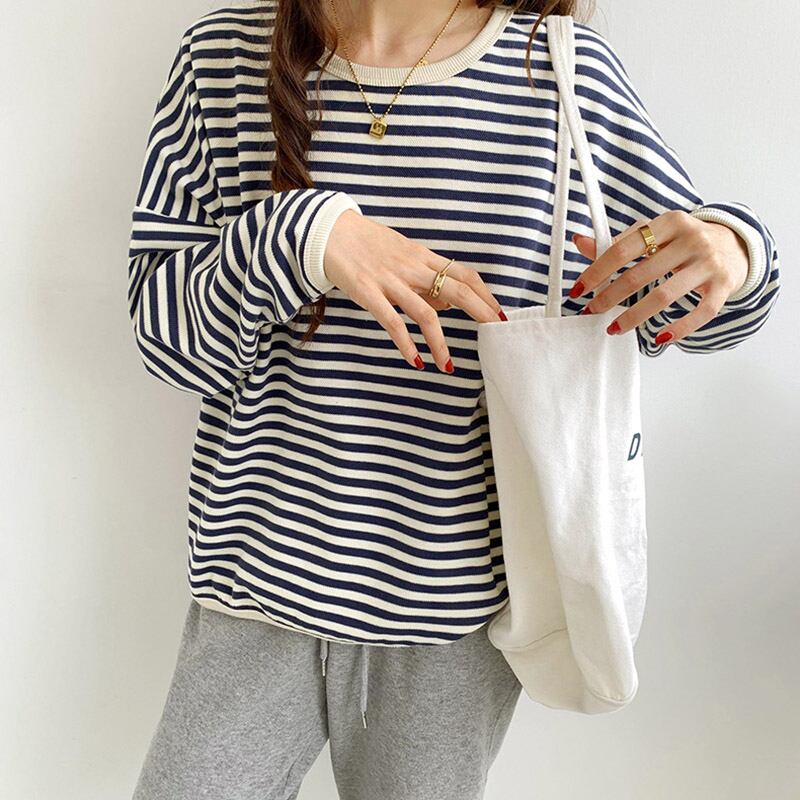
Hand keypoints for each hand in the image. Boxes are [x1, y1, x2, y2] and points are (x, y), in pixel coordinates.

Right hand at [323, 210, 505, 372]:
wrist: (328, 230)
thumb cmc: (366, 243)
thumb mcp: (402, 254)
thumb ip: (426, 278)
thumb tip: (450, 304)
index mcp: (422, 257)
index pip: (463, 274)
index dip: (485, 294)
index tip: (499, 313)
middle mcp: (411, 268)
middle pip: (455, 289)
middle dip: (479, 311)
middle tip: (494, 332)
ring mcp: (390, 281)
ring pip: (425, 313)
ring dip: (440, 343)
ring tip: (448, 366)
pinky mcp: (368, 292)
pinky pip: (392, 322)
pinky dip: (406, 343)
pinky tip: (416, 361)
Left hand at [568, 209, 749, 344]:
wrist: (736, 244)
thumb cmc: (685, 241)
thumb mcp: (655, 233)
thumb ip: (619, 242)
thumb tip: (580, 242)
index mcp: (669, 222)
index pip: (623, 248)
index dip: (597, 271)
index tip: (578, 289)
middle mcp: (691, 239)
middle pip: (641, 274)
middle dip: (610, 297)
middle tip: (591, 310)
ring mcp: (709, 263)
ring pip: (665, 296)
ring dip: (634, 316)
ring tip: (614, 328)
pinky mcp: (723, 286)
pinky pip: (700, 312)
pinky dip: (679, 328)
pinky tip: (660, 338)